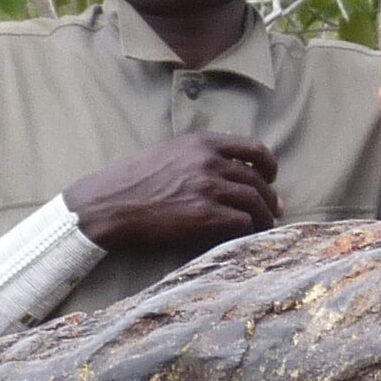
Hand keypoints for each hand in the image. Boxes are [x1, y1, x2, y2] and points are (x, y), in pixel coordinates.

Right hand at [62, 131, 281, 248]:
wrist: (107, 204)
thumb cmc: (133, 181)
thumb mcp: (168, 152)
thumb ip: (199, 154)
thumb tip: (231, 166)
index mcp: (201, 142)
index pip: (253, 148)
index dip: (268, 166)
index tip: (270, 178)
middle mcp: (209, 161)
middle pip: (258, 181)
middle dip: (269, 198)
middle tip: (273, 210)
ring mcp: (208, 187)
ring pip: (256, 203)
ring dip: (264, 218)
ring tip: (263, 227)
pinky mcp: (204, 215)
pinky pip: (243, 223)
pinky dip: (250, 232)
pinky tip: (247, 238)